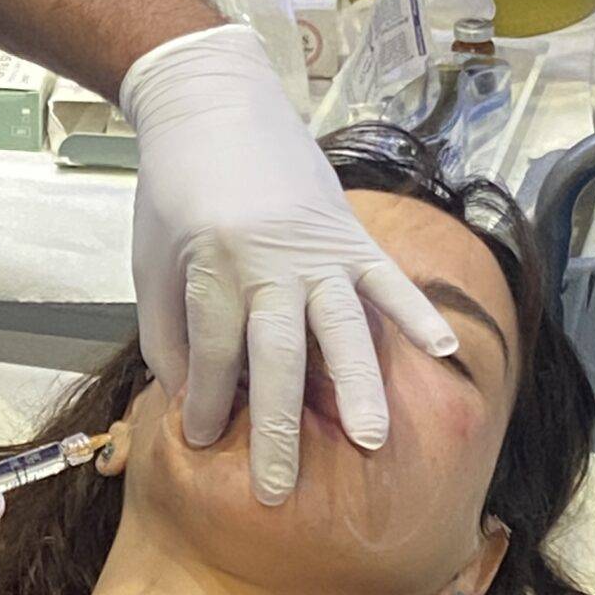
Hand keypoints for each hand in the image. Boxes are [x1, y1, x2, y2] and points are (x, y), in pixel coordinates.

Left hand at [121, 25, 456, 501]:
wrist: (212, 105)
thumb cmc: (175, 190)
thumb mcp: (153, 260)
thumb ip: (171, 331)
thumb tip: (191, 396)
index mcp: (213, 265)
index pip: (214, 352)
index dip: (207, 401)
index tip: (205, 442)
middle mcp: (270, 260)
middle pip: (278, 357)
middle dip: (277, 428)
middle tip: (279, 488)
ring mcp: (317, 247)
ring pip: (342, 327)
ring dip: (357, 386)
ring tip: (370, 440)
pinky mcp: (349, 231)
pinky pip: (387, 278)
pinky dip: (416, 312)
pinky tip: (441, 350)